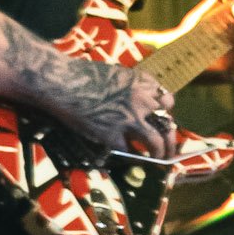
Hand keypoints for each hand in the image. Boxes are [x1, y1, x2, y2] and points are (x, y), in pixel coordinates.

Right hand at [54, 65, 177, 159]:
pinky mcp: (112, 135)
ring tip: (158, 159)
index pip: (167, 102)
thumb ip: (131, 90)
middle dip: (171, 139)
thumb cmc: (83, 75)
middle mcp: (142, 102)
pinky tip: (131, 159)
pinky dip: (133, 158)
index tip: (162, 121)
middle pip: (167, 124)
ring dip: (159, 153)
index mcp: (143, 83)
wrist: (62, 82)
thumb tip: (136, 105)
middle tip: (170, 149)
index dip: (165, 114)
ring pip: (156, 142)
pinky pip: (130, 152)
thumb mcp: (116, 75)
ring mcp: (129, 120)